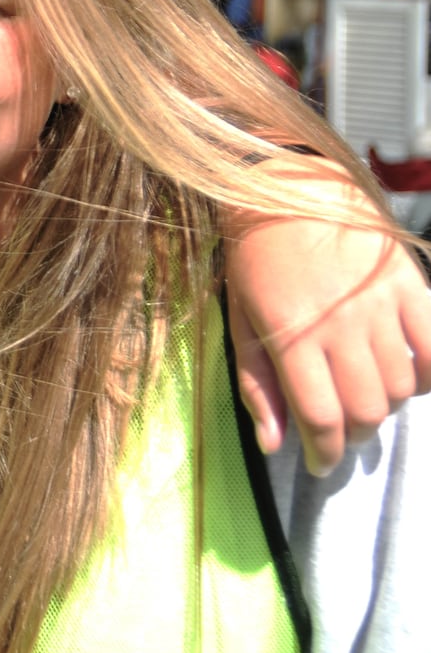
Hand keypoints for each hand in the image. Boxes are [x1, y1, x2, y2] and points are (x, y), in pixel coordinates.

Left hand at [225, 208, 430, 475]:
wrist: (287, 187)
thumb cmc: (254, 257)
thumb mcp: (240, 319)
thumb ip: (257, 383)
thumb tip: (274, 444)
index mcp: (292, 336)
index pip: (321, 417)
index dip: (324, 453)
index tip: (320, 466)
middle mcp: (341, 326)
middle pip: (366, 409)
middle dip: (354, 435)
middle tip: (341, 433)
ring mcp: (381, 306)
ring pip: (400, 385)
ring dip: (385, 406)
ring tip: (366, 399)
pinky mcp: (411, 285)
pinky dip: (429, 375)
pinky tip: (410, 378)